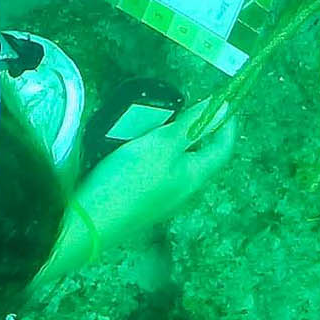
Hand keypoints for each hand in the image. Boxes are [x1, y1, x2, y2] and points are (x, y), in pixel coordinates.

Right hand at [74, 97, 240, 242]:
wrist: (93, 218)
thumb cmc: (131, 178)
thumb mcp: (163, 144)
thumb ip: (192, 126)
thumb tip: (222, 108)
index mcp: (195, 175)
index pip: (223, 148)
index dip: (227, 123)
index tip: (222, 101)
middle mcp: (185, 190)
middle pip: (202, 157)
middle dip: (201, 131)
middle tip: (191, 107)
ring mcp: (164, 198)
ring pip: (180, 164)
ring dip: (178, 142)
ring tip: (164, 122)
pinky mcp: (144, 201)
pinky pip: (160, 172)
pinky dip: (159, 154)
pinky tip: (140, 147)